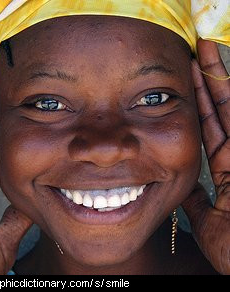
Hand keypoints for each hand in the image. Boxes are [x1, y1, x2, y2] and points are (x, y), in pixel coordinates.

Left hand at [183, 39, 229, 274]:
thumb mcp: (206, 220)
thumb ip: (194, 202)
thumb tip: (180, 189)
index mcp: (227, 166)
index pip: (211, 126)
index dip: (201, 102)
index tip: (188, 81)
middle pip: (223, 108)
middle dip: (211, 80)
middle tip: (198, 52)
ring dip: (219, 81)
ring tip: (205, 52)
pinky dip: (228, 100)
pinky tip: (220, 74)